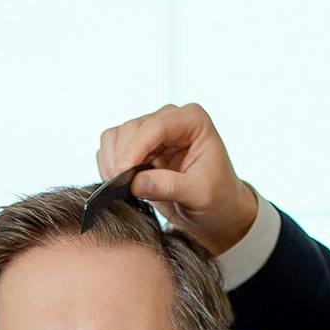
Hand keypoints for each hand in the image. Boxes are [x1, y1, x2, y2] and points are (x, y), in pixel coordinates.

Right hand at [96, 103, 258, 255]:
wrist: (218, 210)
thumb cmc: (219, 198)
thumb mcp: (200, 194)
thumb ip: (169, 186)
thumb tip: (135, 183)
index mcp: (193, 120)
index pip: (156, 127)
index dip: (135, 148)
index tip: (122, 172)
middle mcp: (170, 119)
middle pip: (131, 129)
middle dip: (121, 158)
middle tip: (119, 187)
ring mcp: (153, 131)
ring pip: (116, 137)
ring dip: (112, 162)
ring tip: (120, 188)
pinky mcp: (139, 147)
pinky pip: (112, 149)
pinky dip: (109, 167)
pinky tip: (121, 185)